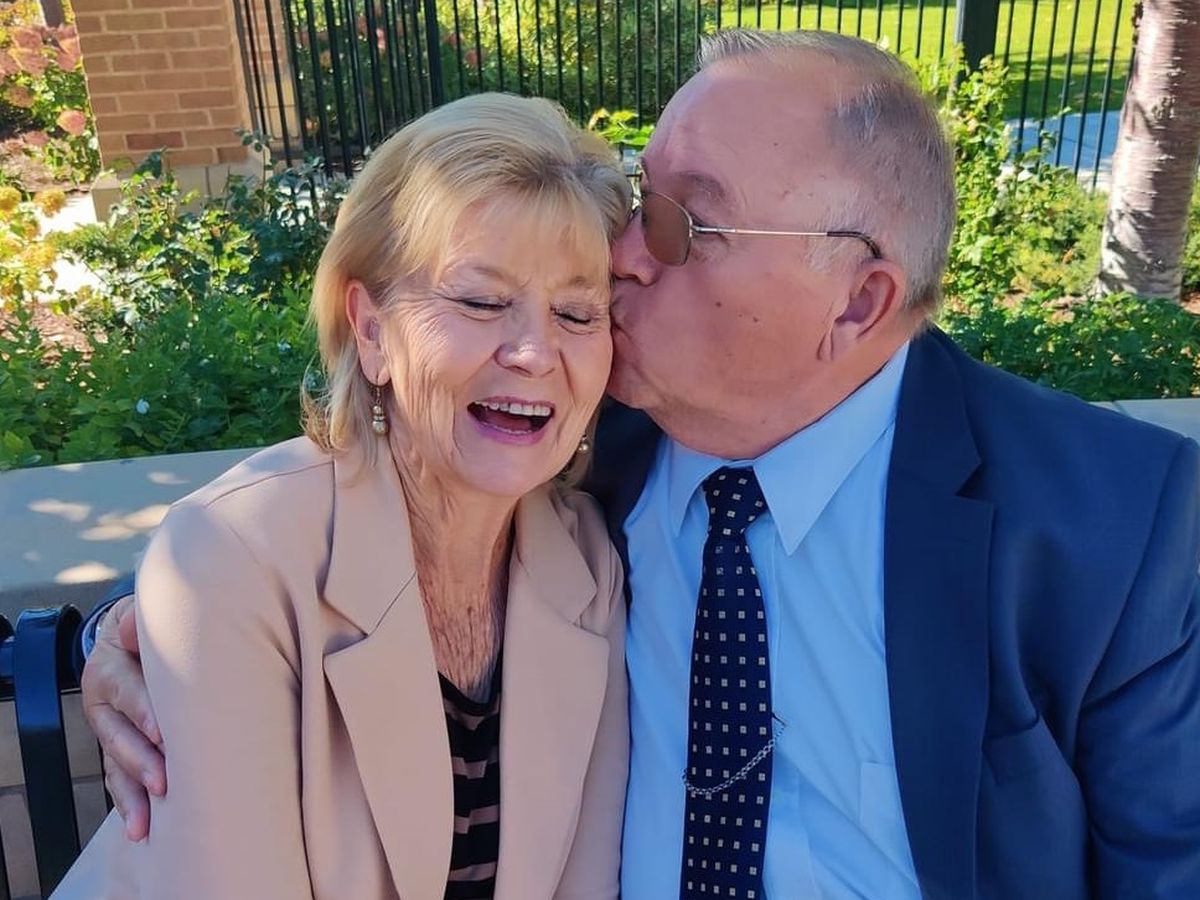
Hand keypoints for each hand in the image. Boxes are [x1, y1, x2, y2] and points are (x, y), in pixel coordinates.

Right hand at [81, 595, 165, 841]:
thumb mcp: (140, 616)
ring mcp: (109, 730)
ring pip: (116, 765)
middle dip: (141, 761)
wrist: (129, 635)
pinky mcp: (117, 749)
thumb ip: (138, 621)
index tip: (164, 733)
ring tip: (147, 822)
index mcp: (109, 669)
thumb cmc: (148, 629)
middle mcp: (103, 704)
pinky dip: (129, 803)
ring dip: (132, 794)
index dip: (144, 712)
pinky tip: (140, 827)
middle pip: (119, 736)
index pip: (128, 691)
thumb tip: (131, 628)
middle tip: (164, 782)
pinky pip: (119, 778)